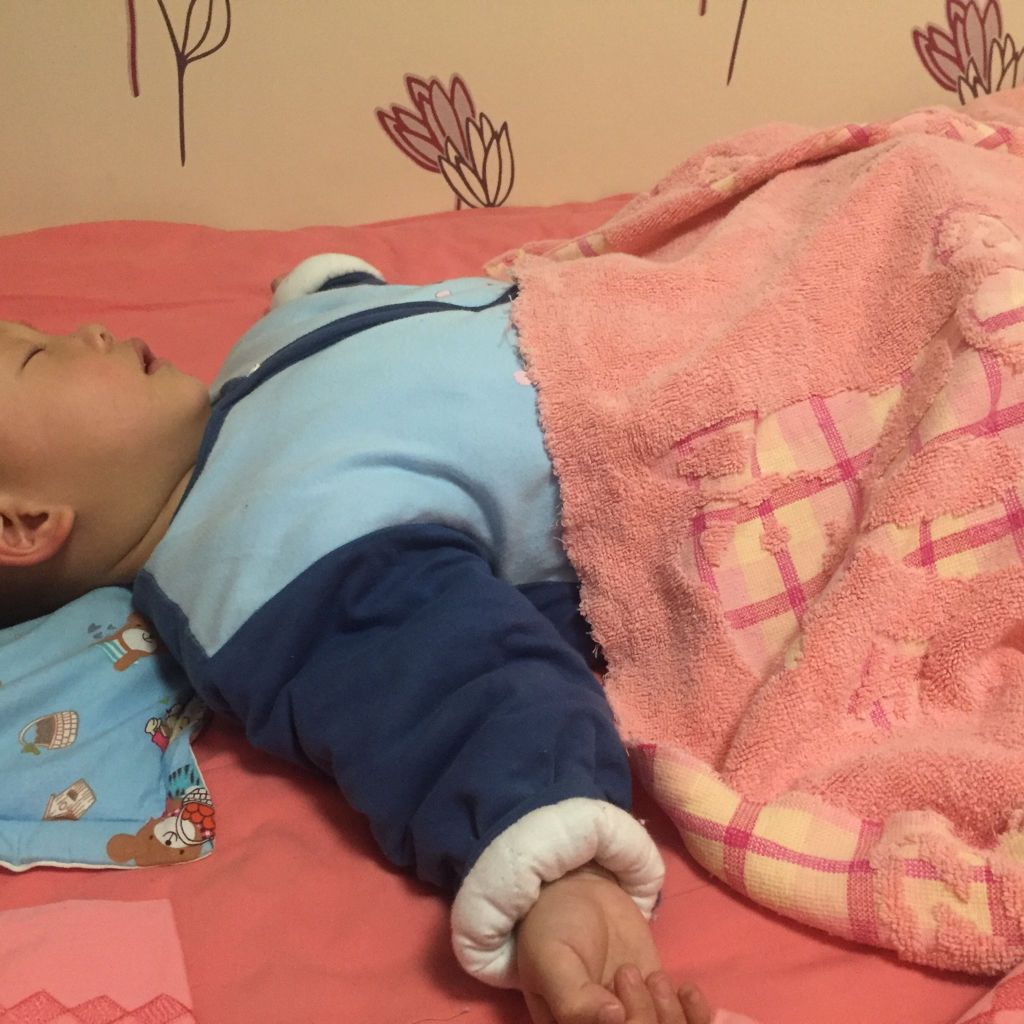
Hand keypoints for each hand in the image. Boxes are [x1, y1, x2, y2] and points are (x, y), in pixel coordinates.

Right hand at [516, 865, 711, 1023]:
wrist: (578, 891)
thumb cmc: (555, 928)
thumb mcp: (552, 960)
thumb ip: (575, 998)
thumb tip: (615, 1022)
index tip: (617, 1006)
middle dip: (643, 1020)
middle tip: (625, 974)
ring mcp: (633, 1021)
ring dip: (669, 1016)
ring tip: (650, 977)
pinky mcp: (659, 1004)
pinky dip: (697, 1016)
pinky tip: (685, 989)